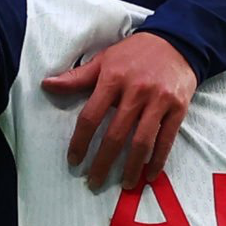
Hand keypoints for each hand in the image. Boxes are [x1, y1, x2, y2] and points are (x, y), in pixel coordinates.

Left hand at [41, 32, 197, 188]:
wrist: (177, 41)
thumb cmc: (134, 53)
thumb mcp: (104, 60)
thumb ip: (77, 77)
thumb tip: (46, 85)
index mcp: (113, 78)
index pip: (91, 116)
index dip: (80, 141)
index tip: (74, 160)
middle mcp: (136, 91)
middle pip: (116, 135)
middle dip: (103, 162)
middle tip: (94, 182)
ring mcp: (159, 100)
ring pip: (142, 141)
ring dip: (132, 167)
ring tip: (125, 184)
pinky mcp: (179, 107)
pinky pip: (167, 139)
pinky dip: (158, 159)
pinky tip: (150, 174)